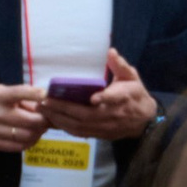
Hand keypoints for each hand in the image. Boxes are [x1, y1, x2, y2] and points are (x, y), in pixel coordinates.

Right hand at [0, 84, 49, 152]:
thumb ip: (24, 97)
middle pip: (30, 121)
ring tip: (39, 128)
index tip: (46, 96)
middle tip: (48, 119)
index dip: (35, 94)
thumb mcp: (4, 90)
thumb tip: (47, 106)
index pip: (19, 93)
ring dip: (39, 133)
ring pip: (27, 136)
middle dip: (44, 121)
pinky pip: (19, 147)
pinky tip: (31, 136)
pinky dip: (30, 142)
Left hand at [44, 48, 158, 139]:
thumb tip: (110, 52)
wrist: (144, 120)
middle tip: (46, 101)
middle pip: (88, 115)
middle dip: (65, 108)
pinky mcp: (100, 134)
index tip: (93, 98)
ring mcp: (106, 126)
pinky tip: (51, 119)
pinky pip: (79, 132)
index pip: (116, 98)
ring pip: (80, 125)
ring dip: (60, 118)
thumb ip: (120, 65)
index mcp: (125, 97)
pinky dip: (64, 127)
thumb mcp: (132, 77)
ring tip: (42, 109)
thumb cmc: (135, 94)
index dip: (105, 98)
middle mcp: (113, 114)